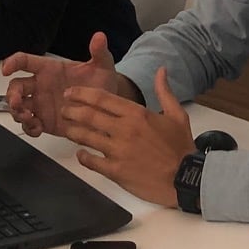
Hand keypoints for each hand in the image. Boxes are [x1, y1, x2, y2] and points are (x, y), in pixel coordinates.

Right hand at [1, 32, 124, 138]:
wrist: (107, 107)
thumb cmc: (100, 82)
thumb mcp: (103, 66)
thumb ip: (99, 52)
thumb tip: (99, 37)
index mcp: (49, 69)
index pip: (26, 61)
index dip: (13, 62)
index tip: (6, 69)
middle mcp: (41, 85)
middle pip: (16, 87)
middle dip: (12, 94)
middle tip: (17, 102)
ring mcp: (41, 104)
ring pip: (18, 107)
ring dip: (17, 112)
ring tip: (28, 117)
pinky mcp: (45, 121)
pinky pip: (30, 125)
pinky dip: (29, 128)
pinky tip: (36, 129)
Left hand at [62, 67, 196, 208]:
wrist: (185, 178)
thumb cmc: (180, 147)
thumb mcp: (177, 114)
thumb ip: (164, 91)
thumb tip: (161, 70)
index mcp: (137, 113)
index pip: (102, 99)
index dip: (82, 94)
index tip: (70, 93)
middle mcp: (124, 129)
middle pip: (89, 116)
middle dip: (72, 111)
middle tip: (63, 110)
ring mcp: (118, 151)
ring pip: (87, 137)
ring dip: (73, 131)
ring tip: (66, 129)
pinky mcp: (116, 171)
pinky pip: (92, 162)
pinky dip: (83, 157)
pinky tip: (80, 154)